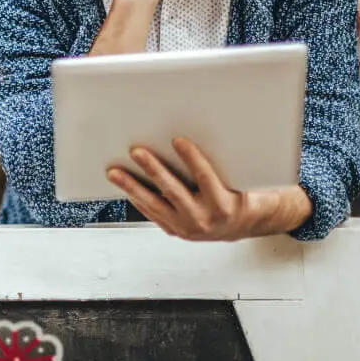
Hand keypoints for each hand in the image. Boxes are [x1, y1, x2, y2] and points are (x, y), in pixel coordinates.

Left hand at [106, 137, 312, 240]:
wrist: (242, 225)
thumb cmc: (243, 196)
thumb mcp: (244, 179)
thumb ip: (229, 162)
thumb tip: (219, 129)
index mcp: (223, 206)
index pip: (204, 178)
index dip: (192, 158)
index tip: (178, 140)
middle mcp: (203, 219)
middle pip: (173, 190)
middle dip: (153, 169)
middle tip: (137, 152)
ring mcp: (186, 228)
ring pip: (154, 204)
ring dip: (132, 186)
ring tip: (115, 172)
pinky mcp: (175, 231)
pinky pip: (152, 214)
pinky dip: (137, 199)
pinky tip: (126, 186)